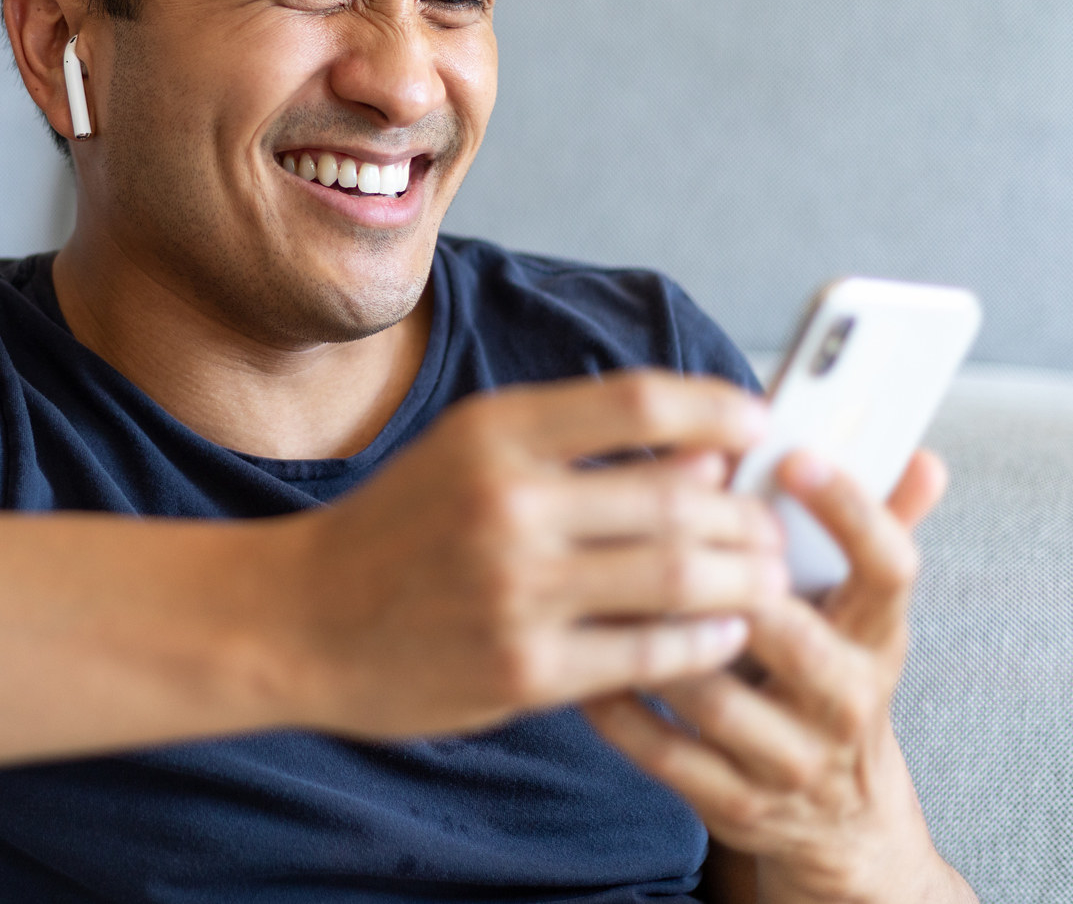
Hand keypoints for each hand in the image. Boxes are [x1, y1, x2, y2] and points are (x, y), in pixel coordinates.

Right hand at [279, 371, 790, 739]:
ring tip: (766, 581)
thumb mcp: (465, 453)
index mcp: (493, 432)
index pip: (638, 401)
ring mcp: (516, 591)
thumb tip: (699, 452)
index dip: (716, 409)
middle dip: (746, 513)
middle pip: (676, 496)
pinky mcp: (522, 670)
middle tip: (774, 526)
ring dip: (743, 579)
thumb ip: (568, 442)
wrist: (298, 620)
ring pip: (677, 577)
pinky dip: (701, 644)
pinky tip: (720, 636)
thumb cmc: (395, 531)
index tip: (759, 424)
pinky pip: (647, 654)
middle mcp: (507, 504)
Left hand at [582, 450, 975, 903]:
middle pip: (788, 633)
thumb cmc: (829, 681)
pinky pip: (663, 751)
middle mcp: (847, 703)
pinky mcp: (736, 805)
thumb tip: (919, 458)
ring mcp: (792, 762)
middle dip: (718, 579)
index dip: (848, 511)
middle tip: (653, 523)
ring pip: (713, 696)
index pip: (887, 568)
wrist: (840, 821)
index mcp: (879, 638)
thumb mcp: (860, 615)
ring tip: (598, 583)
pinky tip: (584, 658)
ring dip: (651, 639)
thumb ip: (875, 531)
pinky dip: (616, 706)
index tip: (794, 457)